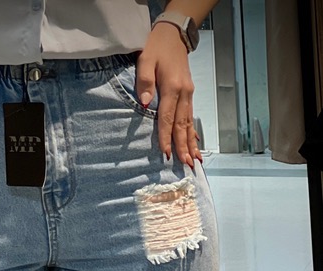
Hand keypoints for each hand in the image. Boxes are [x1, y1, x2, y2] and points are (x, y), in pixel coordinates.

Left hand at [136, 22, 202, 167]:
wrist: (173, 35)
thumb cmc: (156, 48)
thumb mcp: (145, 61)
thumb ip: (144, 82)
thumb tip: (145, 104)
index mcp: (172, 87)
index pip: (167, 118)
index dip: (166, 137)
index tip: (166, 153)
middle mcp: (184, 93)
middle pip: (182, 125)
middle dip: (183, 146)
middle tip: (185, 164)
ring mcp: (188, 94)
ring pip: (189, 123)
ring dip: (191, 143)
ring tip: (194, 160)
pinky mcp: (189, 94)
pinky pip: (191, 117)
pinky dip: (193, 132)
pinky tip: (195, 144)